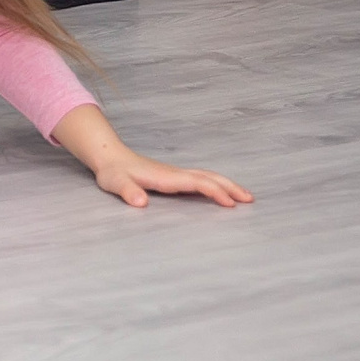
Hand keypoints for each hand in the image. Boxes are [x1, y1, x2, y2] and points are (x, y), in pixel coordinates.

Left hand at [87, 147, 252, 209]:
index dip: (214, 192)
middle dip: (230, 187)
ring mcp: (175, 174)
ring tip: (244, 197)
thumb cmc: (113, 172)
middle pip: (209, 177)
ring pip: (207, 176)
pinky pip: (201, 179)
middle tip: (250, 200)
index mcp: (166, 177)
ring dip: (227, 185)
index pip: (197, 183)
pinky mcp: (173, 177)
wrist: (109, 156)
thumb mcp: (115, 183)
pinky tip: (221, 193)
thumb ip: (128, 192)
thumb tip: (140, 203)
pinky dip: (216, 184)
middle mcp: (175, 173)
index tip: (229, 204)